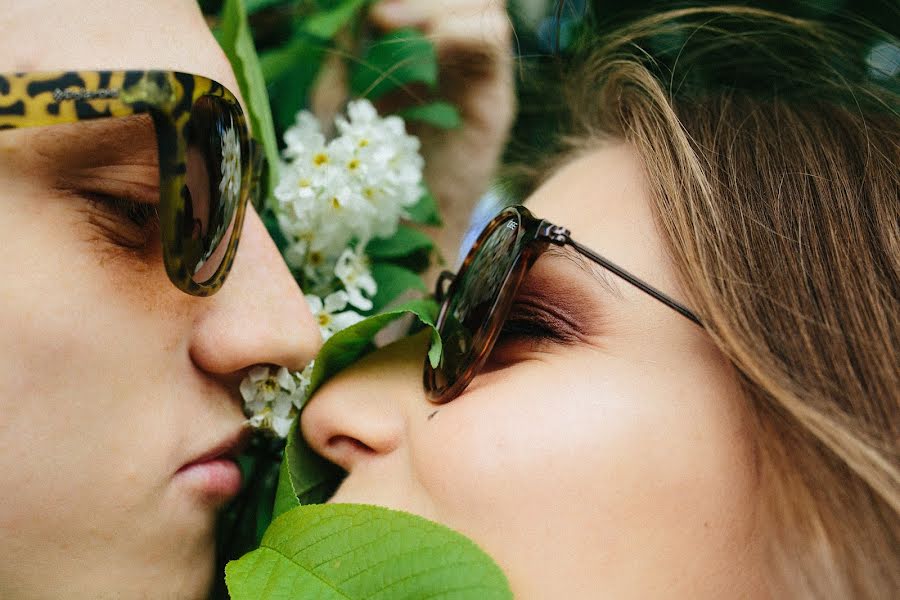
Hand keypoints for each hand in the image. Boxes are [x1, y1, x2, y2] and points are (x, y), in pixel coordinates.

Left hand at [370, 0, 514, 269]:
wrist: (395, 241)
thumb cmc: (360, 178)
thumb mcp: (337, 102)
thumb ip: (344, 52)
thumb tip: (350, 8)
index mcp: (422, 54)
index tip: (365, 7)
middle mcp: (458, 62)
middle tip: (377, 12)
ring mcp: (480, 81)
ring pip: (485, 5)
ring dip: (434, 5)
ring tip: (386, 23)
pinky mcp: (495, 105)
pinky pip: (493, 39)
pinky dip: (455, 31)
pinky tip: (420, 52)